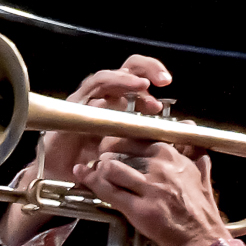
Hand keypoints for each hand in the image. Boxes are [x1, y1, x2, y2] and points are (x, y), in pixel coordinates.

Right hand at [25, 54, 177, 190]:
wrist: (62, 176)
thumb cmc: (92, 164)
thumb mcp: (128, 150)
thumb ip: (149, 136)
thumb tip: (182, 128)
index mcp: (118, 103)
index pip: (138, 80)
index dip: (153, 80)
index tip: (165, 94)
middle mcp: (103, 97)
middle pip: (126, 69)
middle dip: (147, 68)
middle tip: (164, 80)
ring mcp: (86, 100)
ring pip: (108, 76)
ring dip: (127, 77)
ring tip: (144, 84)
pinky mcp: (73, 107)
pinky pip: (91, 89)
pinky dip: (109, 86)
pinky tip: (121, 94)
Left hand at [77, 128, 229, 245]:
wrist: (201, 238)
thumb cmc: (200, 211)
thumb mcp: (202, 178)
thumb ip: (197, 161)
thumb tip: (199, 151)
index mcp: (173, 156)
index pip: (139, 135)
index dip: (121, 137)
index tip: (114, 141)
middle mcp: (160, 167)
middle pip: (121, 148)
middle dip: (105, 151)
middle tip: (100, 156)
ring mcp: (148, 188)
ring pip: (111, 168)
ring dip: (98, 168)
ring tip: (94, 170)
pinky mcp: (137, 208)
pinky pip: (108, 191)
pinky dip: (92, 183)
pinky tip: (83, 176)